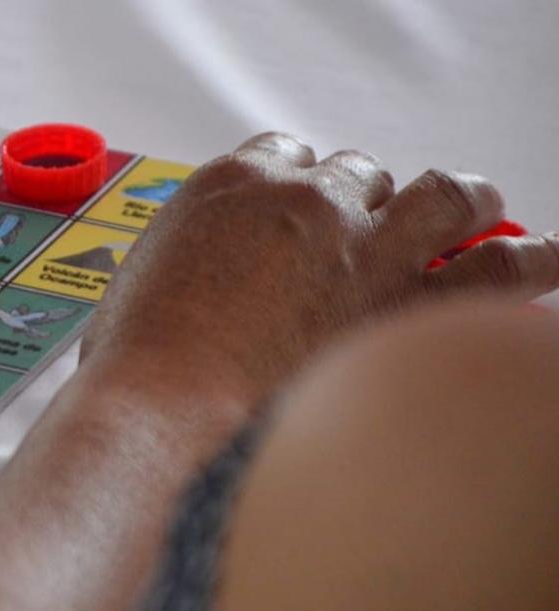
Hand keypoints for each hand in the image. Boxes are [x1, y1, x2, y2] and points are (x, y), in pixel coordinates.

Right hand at [82, 132, 558, 403]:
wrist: (166, 414)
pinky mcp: (416, 303)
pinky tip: (542, 262)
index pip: (285, 155)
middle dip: (374, 198)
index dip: (303, 183)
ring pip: (445, 194)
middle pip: (360, 173)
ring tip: (483, 208)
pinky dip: (529, 260)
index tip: (309, 208)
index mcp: (228, 187)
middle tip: (384, 224)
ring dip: (466, 200)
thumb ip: (177, 277)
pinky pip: (501, 264)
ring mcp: (368, 244)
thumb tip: (186, 299)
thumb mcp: (133, 298)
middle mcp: (305, 200)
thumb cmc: (136, 369)